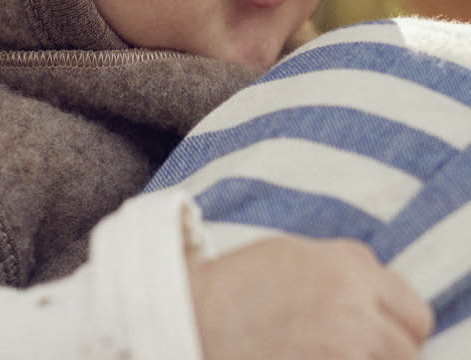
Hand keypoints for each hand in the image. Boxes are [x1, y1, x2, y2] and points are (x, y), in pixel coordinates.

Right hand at [188, 236, 433, 359]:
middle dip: (392, 347)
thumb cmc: (236, 287)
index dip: (390, 318)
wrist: (193, 317)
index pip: (408, 302)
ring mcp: (347, 341)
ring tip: (318, 351)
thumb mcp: (291, 256)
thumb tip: (376, 299)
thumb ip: (342, 272)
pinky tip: (303, 357)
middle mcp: (354, 299)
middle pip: (411, 335)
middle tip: (357, 350)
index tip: (368, 329)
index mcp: (346, 264)